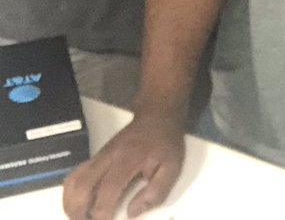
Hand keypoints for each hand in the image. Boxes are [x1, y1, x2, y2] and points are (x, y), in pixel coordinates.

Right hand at [61, 109, 185, 219]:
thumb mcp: (172, 167)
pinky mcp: (95, 157)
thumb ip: (155, 192)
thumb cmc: (165, 143)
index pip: (108, 189)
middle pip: (82, 186)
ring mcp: (98, 157)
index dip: (102, 212)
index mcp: (127, 160)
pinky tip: (77, 205)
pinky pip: (75, 176)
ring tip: (79, 218)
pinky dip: (70, 194)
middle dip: (79, 212)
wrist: (157, 116)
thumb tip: (132, 213)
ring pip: (73, 181)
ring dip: (71, 204)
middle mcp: (107, 158)